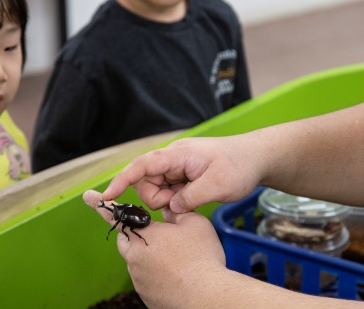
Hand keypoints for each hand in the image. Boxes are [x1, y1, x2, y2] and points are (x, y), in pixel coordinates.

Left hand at [83, 189, 226, 307]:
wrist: (205, 297)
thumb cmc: (200, 258)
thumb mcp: (194, 222)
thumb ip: (177, 212)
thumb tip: (168, 213)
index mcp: (143, 235)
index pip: (118, 215)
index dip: (102, 205)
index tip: (88, 196)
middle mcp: (135, 258)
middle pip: (127, 240)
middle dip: (137, 234)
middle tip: (159, 236)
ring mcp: (139, 279)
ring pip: (138, 261)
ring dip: (151, 256)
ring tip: (179, 259)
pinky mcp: (147, 295)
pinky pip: (148, 278)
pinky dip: (159, 274)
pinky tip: (179, 274)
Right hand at [102, 136, 261, 212]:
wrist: (257, 158)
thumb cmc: (239, 166)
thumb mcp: (217, 186)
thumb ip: (189, 198)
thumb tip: (170, 208)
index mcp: (178, 154)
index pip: (142, 165)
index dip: (122, 180)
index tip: (107, 196)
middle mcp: (173, 158)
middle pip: (146, 182)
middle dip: (157, 199)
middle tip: (181, 204)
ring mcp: (178, 167)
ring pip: (156, 189)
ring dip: (168, 201)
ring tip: (193, 200)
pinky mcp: (183, 175)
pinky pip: (168, 191)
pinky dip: (176, 200)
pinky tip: (193, 200)